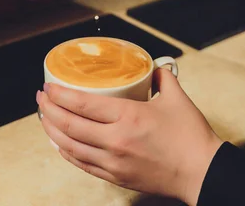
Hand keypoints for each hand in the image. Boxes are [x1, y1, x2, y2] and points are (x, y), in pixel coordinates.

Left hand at [36, 69, 221, 204]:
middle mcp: (115, 141)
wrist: (203, 173)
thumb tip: (152, 67)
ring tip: (44, 118)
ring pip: (70, 147)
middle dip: (48, 110)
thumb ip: (162, 76)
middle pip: (69, 125)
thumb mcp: (176, 97)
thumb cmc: (191, 137)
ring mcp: (113, 162)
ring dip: (52, 131)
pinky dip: (66, 153)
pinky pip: (82, 165)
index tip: (48, 85)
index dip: (59, 94)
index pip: (82, 104)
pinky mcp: (116, 178)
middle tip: (40, 98)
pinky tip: (59, 144)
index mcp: (128, 117)